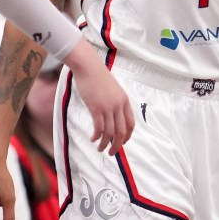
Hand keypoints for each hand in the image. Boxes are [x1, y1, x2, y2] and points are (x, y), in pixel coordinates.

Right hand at [62, 39, 133, 154]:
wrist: (88, 67)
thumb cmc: (97, 76)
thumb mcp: (111, 89)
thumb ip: (113, 101)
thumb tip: (110, 114)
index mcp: (124, 101)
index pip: (130, 124)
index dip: (127, 136)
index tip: (122, 142)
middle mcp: (118, 106)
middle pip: (122, 131)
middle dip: (117, 145)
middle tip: (111, 152)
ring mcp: (108, 107)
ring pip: (110, 132)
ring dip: (105, 143)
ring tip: (100, 149)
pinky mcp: (96, 108)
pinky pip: (99, 127)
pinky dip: (97, 136)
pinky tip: (93, 139)